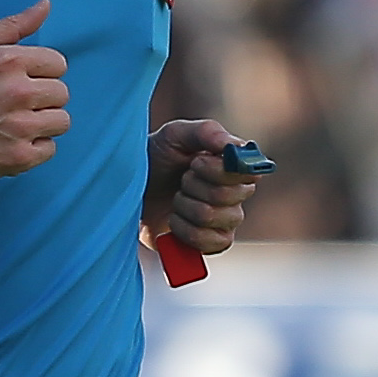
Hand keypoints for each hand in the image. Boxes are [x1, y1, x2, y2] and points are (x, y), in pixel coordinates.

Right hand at [0, 0, 68, 182]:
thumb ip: (12, 25)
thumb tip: (46, 5)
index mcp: (10, 60)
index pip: (59, 64)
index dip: (41, 72)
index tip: (21, 81)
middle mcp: (20, 91)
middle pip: (62, 93)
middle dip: (42, 98)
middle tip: (15, 104)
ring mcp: (21, 126)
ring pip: (61, 121)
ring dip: (42, 123)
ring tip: (15, 123)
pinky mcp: (19, 156)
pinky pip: (50, 149)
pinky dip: (35, 148)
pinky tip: (13, 142)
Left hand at [144, 117, 259, 260]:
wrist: (128, 189)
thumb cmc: (156, 158)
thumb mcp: (175, 135)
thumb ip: (207, 132)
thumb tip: (235, 147)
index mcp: (233, 166)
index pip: (248, 173)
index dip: (219, 171)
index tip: (195, 163)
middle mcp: (236, 194)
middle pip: (228, 196)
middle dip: (193, 186)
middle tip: (180, 180)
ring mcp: (224, 221)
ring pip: (214, 218)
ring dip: (185, 206)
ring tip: (175, 199)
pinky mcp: (209, 243)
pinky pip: (211, 244)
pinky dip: (185, 231)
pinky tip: (175, 220)